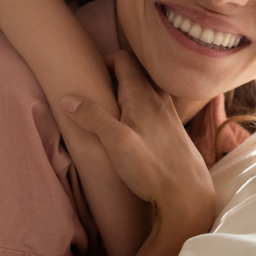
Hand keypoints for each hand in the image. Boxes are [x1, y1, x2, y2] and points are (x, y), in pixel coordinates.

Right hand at [61, 51, 213, 228]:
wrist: (188, 195)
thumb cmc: (152, 168)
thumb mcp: (115, 143)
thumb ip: (92, 118)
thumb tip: (68, 100)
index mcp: (143, 95)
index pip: (124, 60)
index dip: (105, 61)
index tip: (90, 75)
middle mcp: (159, 98)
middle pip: (134, 73)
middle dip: (114, 76)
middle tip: (96, 92)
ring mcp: (169, 113)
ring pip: (145, 90)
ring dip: (126, 93)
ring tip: (110, 110)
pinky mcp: (173, 129)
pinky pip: (153, 106)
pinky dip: (138, 107)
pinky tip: (131, 129)